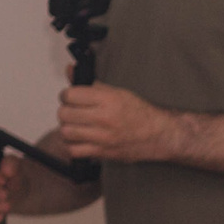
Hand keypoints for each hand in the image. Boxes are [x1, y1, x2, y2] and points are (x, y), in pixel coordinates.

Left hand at [57, 83, 175, 162]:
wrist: (159, 135)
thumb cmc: (140, 114)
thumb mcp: (118, 92)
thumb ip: (92, 84)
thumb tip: (70, 71)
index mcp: (108, 100)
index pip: (70, 95)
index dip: (66, 95)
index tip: (70, 98)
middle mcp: (104, 118)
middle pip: (65, 114)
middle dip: (66, 112)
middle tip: (73, 112)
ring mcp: (103, 137)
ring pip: (66, 132)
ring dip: (67, 129)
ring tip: (75, 127)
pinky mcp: (103, 152)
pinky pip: (75, 150)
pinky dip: (73, 146)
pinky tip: (79, 141)